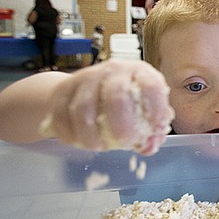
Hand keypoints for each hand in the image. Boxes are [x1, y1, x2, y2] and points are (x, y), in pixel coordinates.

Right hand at [40, 59, 173, 154]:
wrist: (83, 89)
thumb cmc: (122, 104)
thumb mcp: (141, 112)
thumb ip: (150, 133)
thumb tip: (148, 147)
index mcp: (139, 73)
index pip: (151, 85)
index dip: (156, 107)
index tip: (156, 127)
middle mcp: (114, 71)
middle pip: (116, 93)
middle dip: (121, 122)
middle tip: (124, 142)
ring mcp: (86, 77)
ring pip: (84, 107)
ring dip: (91, 133)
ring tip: (99, 147)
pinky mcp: (63, 89)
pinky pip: (62, 115)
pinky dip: (70, 134)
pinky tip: (79, 142)